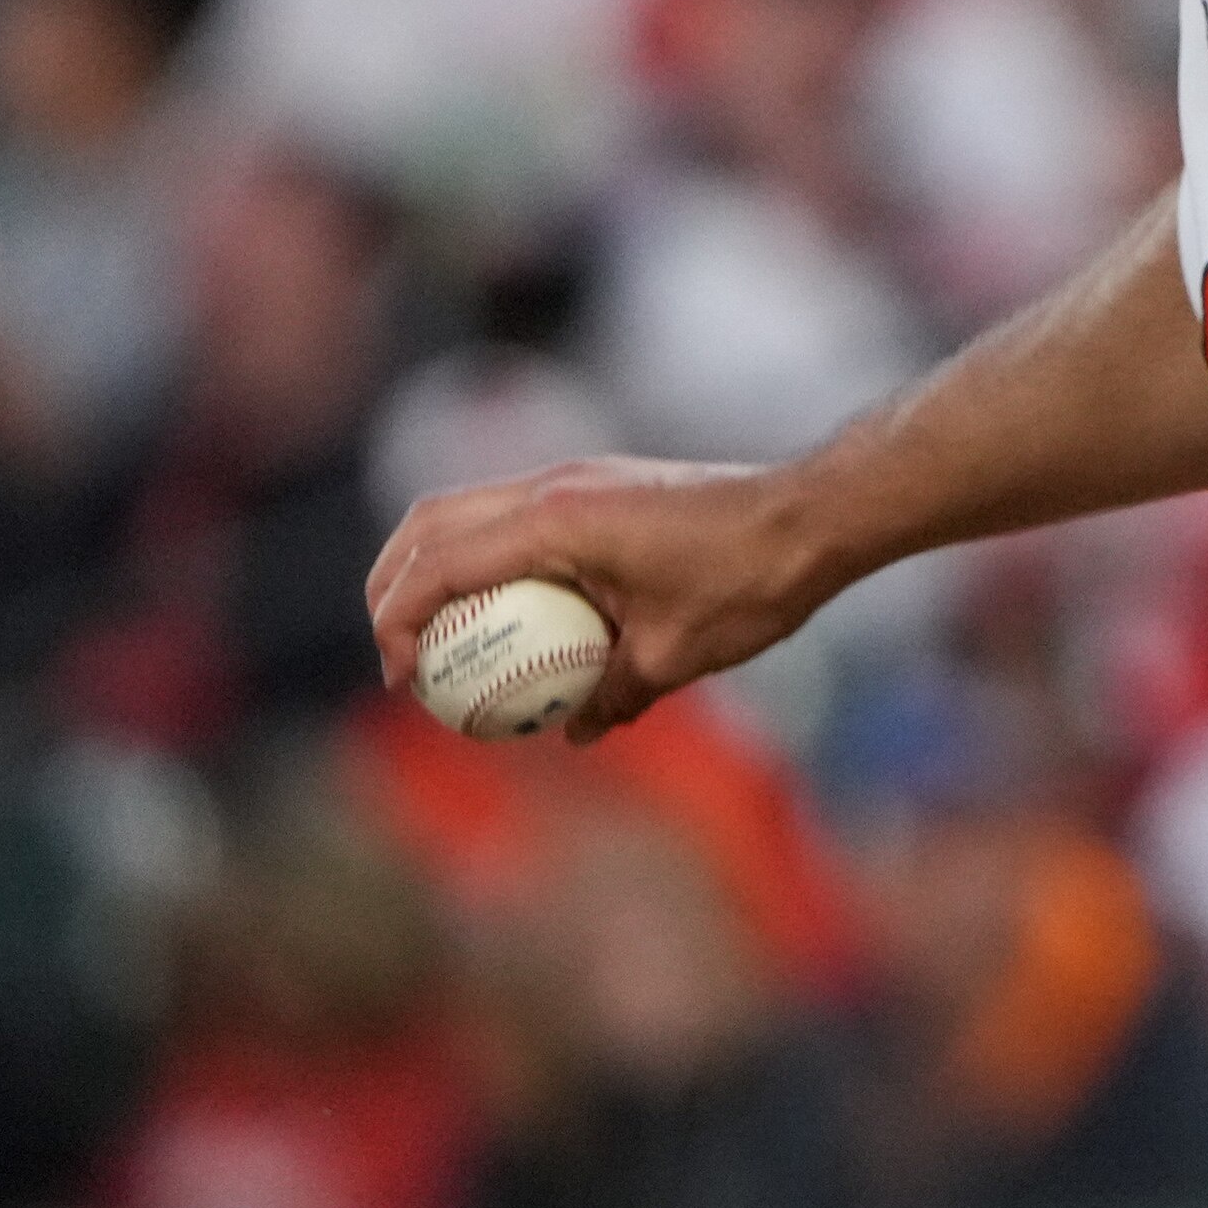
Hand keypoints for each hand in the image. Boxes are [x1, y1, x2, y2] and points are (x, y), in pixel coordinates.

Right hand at [367, 455, 831, 742]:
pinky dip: (490, 558)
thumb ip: (611, 694)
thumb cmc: (749, 580)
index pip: (439, 565)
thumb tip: (575, 730)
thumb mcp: (674, 656)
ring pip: (469, 510)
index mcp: (555, 521)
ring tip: (435, 635)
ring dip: (435, 565)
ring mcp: (577, 477)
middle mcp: (553, 485)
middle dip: (392, 584)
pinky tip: (510, 614)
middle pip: (430, 523)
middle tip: (397, 653)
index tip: (405, 681)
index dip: (399, 623)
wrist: (815, 514)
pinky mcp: (600, 484)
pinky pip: (517, 516)